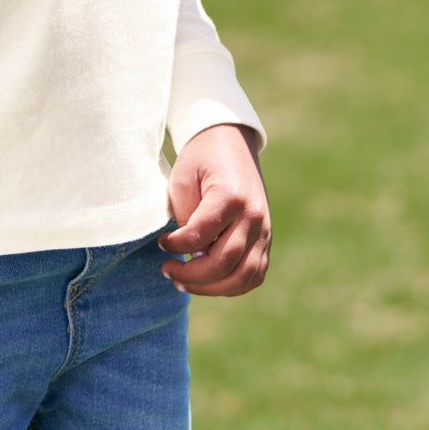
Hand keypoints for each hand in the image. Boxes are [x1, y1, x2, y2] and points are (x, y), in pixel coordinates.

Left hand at [160, 123, 270, 296]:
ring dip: (211, 288)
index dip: (175, 247)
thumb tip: (189, 253)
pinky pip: (255, 274)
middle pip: (224, 263)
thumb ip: (184, 217)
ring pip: (243, 276)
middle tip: (167, 270)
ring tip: (185, 283)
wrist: (231, 140)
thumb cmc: (200, 159)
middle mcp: (253, 215)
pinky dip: (233, 286)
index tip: (162, 243)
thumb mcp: (182, 178)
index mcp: (231, 196)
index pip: (200, 237)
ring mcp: (264, 228)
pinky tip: (210, 283)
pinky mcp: (266, 237)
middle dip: (190, 276)